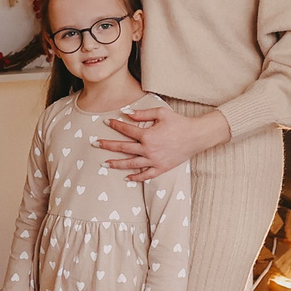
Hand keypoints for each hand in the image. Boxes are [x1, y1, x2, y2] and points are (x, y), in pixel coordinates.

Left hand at [93, 105, 230, 181]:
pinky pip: (146, 175)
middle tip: (95, 144)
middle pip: (123, 148)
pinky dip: (136, 177)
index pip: (126, 130)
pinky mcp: (161, 168)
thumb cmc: (179, 123)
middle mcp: (148, 149)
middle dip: (107, 145)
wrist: (196, 136)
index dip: (115, 125)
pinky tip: (126, 177)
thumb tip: (126, 113)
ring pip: (131, 164)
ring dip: (116, 164)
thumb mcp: (161, 113)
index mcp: (147, 135)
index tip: (106, 122)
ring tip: (105, 164)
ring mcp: (154, 160)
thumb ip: (143, 113)